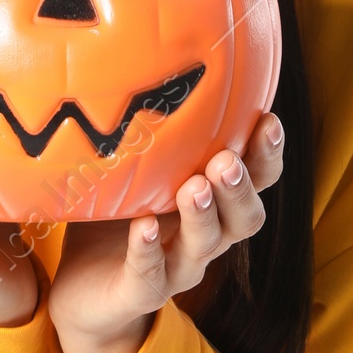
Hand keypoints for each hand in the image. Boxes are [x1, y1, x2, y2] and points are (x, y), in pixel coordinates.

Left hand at [47, 113, 284, 352]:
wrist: (84, 294)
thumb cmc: (118, 218)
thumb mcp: (139, 171)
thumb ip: (155, 133)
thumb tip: (149, 58)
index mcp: (213, 207)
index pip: (256, 182)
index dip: (268, 156)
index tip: (268, 120)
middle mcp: (205, 239)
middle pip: (244, 219)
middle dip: (239, 189)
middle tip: (227, 161)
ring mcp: (175, 269)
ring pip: (204, 247)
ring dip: (203, 216)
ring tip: (195, 186)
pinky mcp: (139, 292)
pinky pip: (150, 275)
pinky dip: (149, 250)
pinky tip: (146, 226)